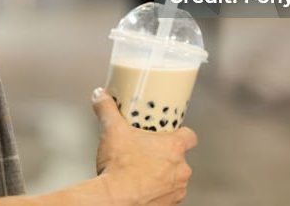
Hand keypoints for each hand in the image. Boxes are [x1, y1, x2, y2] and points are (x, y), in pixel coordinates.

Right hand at [91, 87, 196, 205]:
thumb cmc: (120, 166)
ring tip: (141, 170)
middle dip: (165, 155)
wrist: (115, 199)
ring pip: (175, 178)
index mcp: (173, 147)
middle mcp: (181, 170)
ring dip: (162, 174)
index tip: (169, 133)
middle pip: (180, 158)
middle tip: (147, 151)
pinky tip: (141, 187)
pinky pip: (167, 195)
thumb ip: (107, 109)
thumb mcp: (111, 129)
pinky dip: (157, 191)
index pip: (189, 136)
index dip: (181, 133)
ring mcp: (176, 190)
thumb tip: (100, 95)